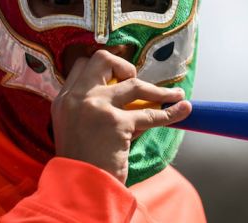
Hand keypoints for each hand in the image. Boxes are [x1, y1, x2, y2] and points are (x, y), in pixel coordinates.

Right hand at [51, 50, 190, 182]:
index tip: (120, 77)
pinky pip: (150, 114)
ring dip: (159, 90)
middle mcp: (76, 99)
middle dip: (124, 66)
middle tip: (135, 82)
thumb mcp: (74, 126)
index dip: (105, 67)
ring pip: (134, 84)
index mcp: (64, 99)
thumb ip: (90, 106)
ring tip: (175, 95)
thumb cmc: (82, 161)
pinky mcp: (116, 123)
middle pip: (103, 60)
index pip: (84, 65)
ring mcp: (96, 108)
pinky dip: (171, 113)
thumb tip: (128, 89)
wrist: (80, 188)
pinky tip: (183, 110)